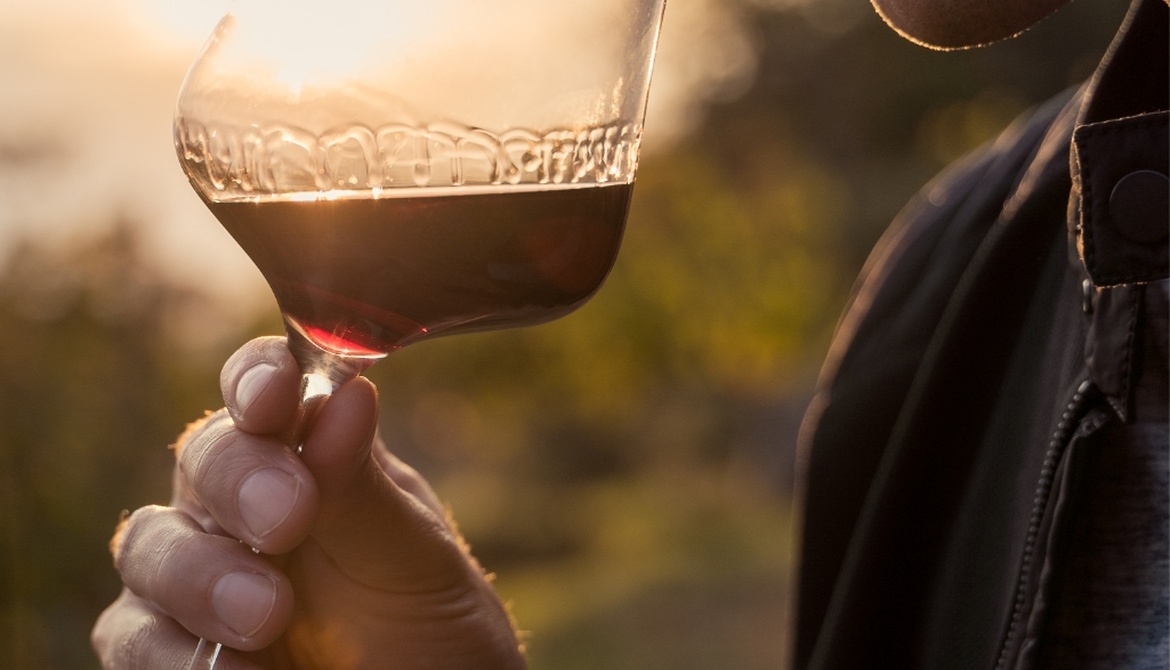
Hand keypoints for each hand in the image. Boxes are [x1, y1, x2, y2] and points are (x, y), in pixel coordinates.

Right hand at [91, 337, 524, 668]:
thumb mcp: (416, 562)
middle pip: (202, 460)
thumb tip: (347, 392)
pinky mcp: (173, 654)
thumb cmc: (438, 634)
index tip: (276, 396)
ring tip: (269, 617)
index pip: (266, 392)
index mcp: (314, 462)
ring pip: (150, 544)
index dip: (258, 378)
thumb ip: (365, 490)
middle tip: (289, 518)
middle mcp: (246, 509)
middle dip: (238, 479)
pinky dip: (173, 652)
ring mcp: (202, 580)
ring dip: (200, 573)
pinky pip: (133, 636)